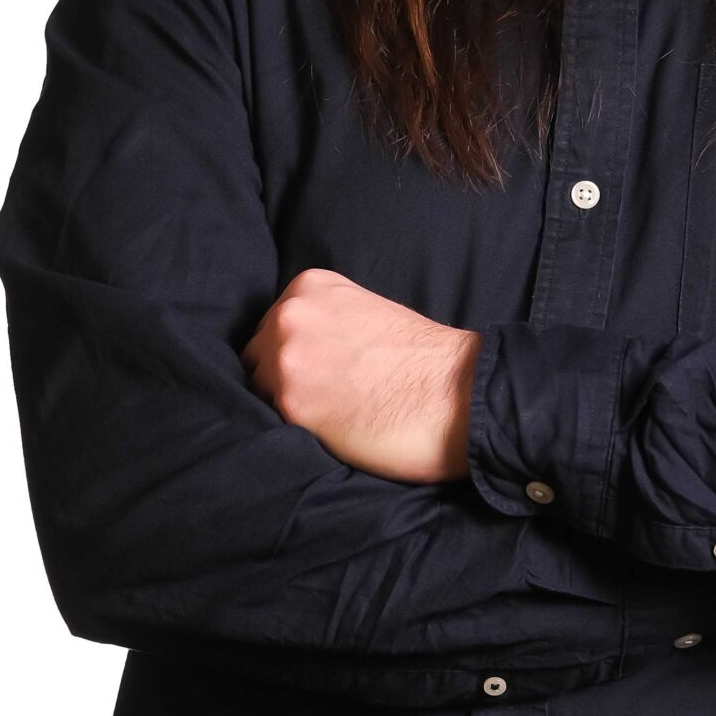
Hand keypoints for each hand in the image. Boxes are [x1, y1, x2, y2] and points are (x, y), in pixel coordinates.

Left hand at [241, 270, 480, 481]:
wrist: (459, 392)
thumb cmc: (425, 360)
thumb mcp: (366, 313)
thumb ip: (326, 322)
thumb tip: (299, 353)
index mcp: (310, 286)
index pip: (272, 326)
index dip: (292, 354)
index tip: (320, 372)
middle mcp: (290, 315)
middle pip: (256, 356)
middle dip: (282, 377)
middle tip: (324, 399)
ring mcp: (286, 358)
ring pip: (258, 390)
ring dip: (285, 405)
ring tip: (329, 416)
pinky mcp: (291, 404)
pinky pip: (271, 421)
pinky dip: (294, 429)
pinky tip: (329, 429)